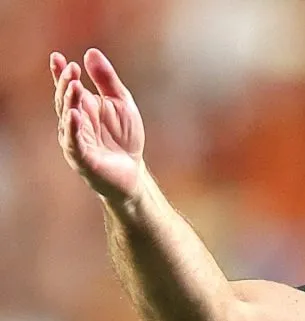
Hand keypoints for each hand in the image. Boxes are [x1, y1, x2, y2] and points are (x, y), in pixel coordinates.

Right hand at [51, 48, 145, 201]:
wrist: (133, 171)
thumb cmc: (124, 137)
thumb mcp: (121, 102)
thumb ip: (107, 80)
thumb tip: (91, 51)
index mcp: (83, 107)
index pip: (67, 87)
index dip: (60, 73)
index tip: (57, 57)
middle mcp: (74, 122)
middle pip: (65, 100)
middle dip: (66, 84)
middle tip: (71, 69)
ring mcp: (76, 140)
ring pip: (67, 118)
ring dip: (69, 102)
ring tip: (74, 85)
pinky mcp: (82, 158)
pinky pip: (74, 142)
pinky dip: (73, 128)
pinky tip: (74, 115)